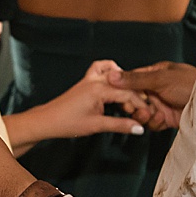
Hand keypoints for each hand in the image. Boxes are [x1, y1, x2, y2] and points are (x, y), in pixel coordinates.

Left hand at [23, 60, 149, 142]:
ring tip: (129, 96)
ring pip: (113, 70)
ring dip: (124, 81)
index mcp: (99, 89)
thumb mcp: (97, 125)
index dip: (140, 104)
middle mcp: (95, 80)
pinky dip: (110, 72)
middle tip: (140, 108)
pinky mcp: (86, 81)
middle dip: (135, 94)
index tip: (148, 113)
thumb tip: (138, 128)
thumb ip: (120, 125)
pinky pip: (100, 68)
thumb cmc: (67, 123)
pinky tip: (114, 84)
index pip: (128, 93)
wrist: (47, 120)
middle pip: (123, 82)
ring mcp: (90, 78)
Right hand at [112, 61, 195, 129]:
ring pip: (141, 113)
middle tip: (134, 107)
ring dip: (143, 115)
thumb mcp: (161, 78)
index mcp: (155, 73)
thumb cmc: (191, 84)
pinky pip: (152, 123)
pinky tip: (163, 118)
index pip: (131, 81)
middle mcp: (156, 89)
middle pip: (134, 99)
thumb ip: (135, 79)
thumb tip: (111, 75)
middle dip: (132, 105)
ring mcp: (162, 104)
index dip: (123, 90)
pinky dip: (154, 122)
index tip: (118, 96)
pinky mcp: (167, 119)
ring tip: (149, 113)